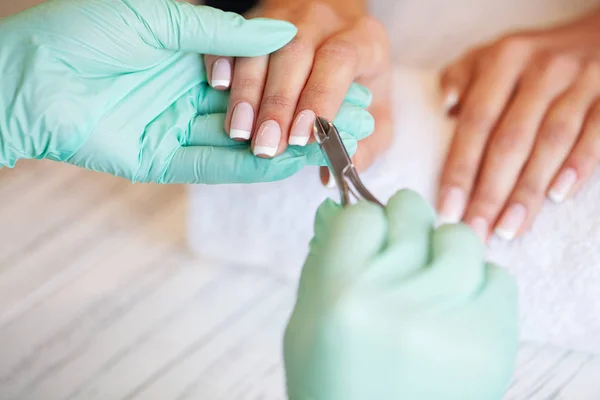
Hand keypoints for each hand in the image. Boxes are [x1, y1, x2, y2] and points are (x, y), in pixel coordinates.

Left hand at [0, 0, 372, 183]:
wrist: (31, 74)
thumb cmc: (85, 33)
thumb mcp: (164, 17)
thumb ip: (223, 33)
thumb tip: (280, 35)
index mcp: (189, 57)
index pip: (258, 74)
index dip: (299, 80)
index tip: (344, 83)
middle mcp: (187, 95)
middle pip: (257, 112)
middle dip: (304, 117)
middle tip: (354, 120)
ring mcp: (175, 130)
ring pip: (240, 142)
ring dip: (285, 145)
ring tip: (331, 145)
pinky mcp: (160, 162)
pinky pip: (211, 166)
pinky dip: (248, 167)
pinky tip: (286, 164)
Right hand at [203, 1, 392, 179]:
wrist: (338, 28)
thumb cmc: (357, 77)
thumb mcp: (376, 110)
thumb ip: (367, 144)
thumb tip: (342, 170)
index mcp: (360, 40)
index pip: (338, 62)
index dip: (319, 98)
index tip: (302, 138)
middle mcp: (322, 20)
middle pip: (295, 54)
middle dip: (277, 104)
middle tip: (266, 146)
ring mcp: (285, 16)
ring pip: (261, 47)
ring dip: (247, 91)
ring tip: (238, 131)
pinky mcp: (256, 20)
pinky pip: (235, 35)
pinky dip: (223, 60)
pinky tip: (217, 88)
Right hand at [284, 191, 517, 399]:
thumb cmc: (333, 382)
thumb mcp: (305, 322)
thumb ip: (323, 260)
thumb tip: (342, 206)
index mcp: (341, 294)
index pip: (363, 215)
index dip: (366, 226)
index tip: (369, 243)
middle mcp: (395, 301)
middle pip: (412, 212)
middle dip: (403, 228)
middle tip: (401, 257)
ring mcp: (448, 320)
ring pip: (459, 237)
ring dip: (443, 253)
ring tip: (431, 287)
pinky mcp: (492, 341)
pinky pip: (499, 277)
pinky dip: (478, 286)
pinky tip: (457, 313)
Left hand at [438, 8, 599, 240]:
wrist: (595, 37)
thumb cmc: (528, 60)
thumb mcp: (490, 56)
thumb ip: (461, 77)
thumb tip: (444, 107)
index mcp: (505, 60)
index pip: (476, 122)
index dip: (460, 169)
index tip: (448, 209)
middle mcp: (542, 70)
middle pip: (511, 140)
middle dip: (490, 192)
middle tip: (475, 232)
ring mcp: (582, 83)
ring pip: (551, 144)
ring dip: (528, 191)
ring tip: (508, 229)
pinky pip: (596, 135)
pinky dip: (579, 166)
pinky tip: (559, 197)